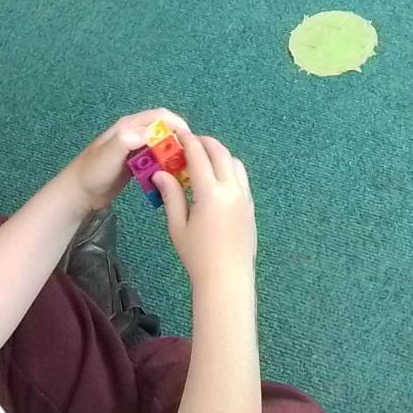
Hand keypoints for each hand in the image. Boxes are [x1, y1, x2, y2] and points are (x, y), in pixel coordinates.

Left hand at [66, 108, 190, 208]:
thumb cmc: (92, 171)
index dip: (178, 125)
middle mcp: (134, 133)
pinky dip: (165, 166)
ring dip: (173, 154)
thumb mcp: (109, 154)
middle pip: (164, 130)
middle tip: (190, 159)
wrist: (78, 193)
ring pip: (162, 146)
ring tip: (184, 169)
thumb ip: (128, 139)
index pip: (161, 116)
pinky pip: (156, 160)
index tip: (190, 142)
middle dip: (178, 141)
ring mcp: (135, 149)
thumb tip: (153, 132)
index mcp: (129, 126)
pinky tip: (170, 177)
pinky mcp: (136, 164)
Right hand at [156, 131, 255, 285]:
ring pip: (235, 163)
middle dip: (205, 142)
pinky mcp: (251, 206)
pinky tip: (218, 179)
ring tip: (205, 159)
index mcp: (210, 193)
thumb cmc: (197, 256)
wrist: (227, 279)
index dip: (188, 141)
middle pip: (220, 153)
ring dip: (220, 154)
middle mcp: (231, 189)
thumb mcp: (177, 226)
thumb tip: (160, 173)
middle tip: (191, 142)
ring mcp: (245, 197)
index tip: (179, 133)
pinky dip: (230, 169)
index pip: (199, 156)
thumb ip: (171, 196)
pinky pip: (242, 178)